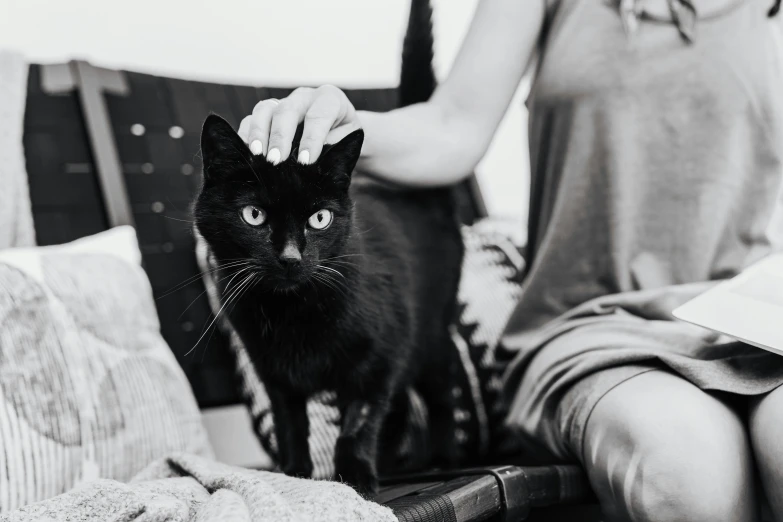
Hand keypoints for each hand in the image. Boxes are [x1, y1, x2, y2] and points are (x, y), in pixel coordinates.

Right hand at [237, 85, 360, 165]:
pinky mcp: (267, 115)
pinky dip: (246, 135)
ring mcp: (283, 103)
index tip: (305, 161)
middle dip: (280, 137)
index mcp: (330, 100)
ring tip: (257, 155)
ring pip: (265, 110)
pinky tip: (246, 154)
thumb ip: (332, 151)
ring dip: (258, 134)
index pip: (318, 115)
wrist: (340, 135)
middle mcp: (304, 98)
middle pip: (287, 110)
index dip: (311, 138)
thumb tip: (309, 166)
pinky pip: (250, 119)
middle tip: (276, 161)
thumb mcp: (347, 144)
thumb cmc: (344, 141)